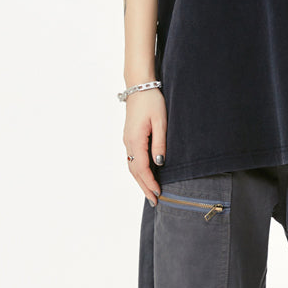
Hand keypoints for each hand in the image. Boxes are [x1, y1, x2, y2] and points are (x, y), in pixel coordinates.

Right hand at [124, 89, 166, 205]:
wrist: (139, 86)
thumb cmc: (152, 101)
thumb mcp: (161, 122)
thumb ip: (160, 143)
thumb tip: (159, 163)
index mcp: (136, 140)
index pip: (141, 168)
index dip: (150, 183)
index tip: (158, 194)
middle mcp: (128, 142)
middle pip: (134, 171)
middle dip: (144, 187)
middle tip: (154, 201)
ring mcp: (127, 140)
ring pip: (132, 166)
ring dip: (140, 180)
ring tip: (150, 193)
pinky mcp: (129, 137)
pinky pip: (132, 158)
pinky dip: (138, 171)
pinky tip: (145, 175)